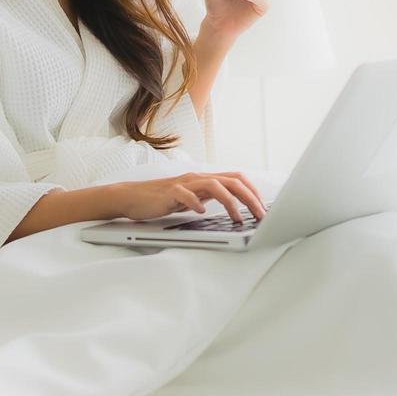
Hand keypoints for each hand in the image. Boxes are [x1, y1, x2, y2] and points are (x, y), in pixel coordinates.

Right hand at [111, 172, 267, 224]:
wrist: (133, 196)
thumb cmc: (163, 199)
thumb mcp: (192, 198)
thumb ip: (209, 198)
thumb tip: (232, 207)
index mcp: (205, 179)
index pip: (236, 178)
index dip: (252, 191)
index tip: (263, 207)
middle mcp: (197, 177)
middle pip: (231, 181)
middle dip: (249, 198)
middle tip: (260, 215)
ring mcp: (184, 183)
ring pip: (213, 185)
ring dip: (229, 202)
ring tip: (237, 218)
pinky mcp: (169, 192)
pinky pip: (185, 194)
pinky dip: (196, 203)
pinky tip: (202, 213)